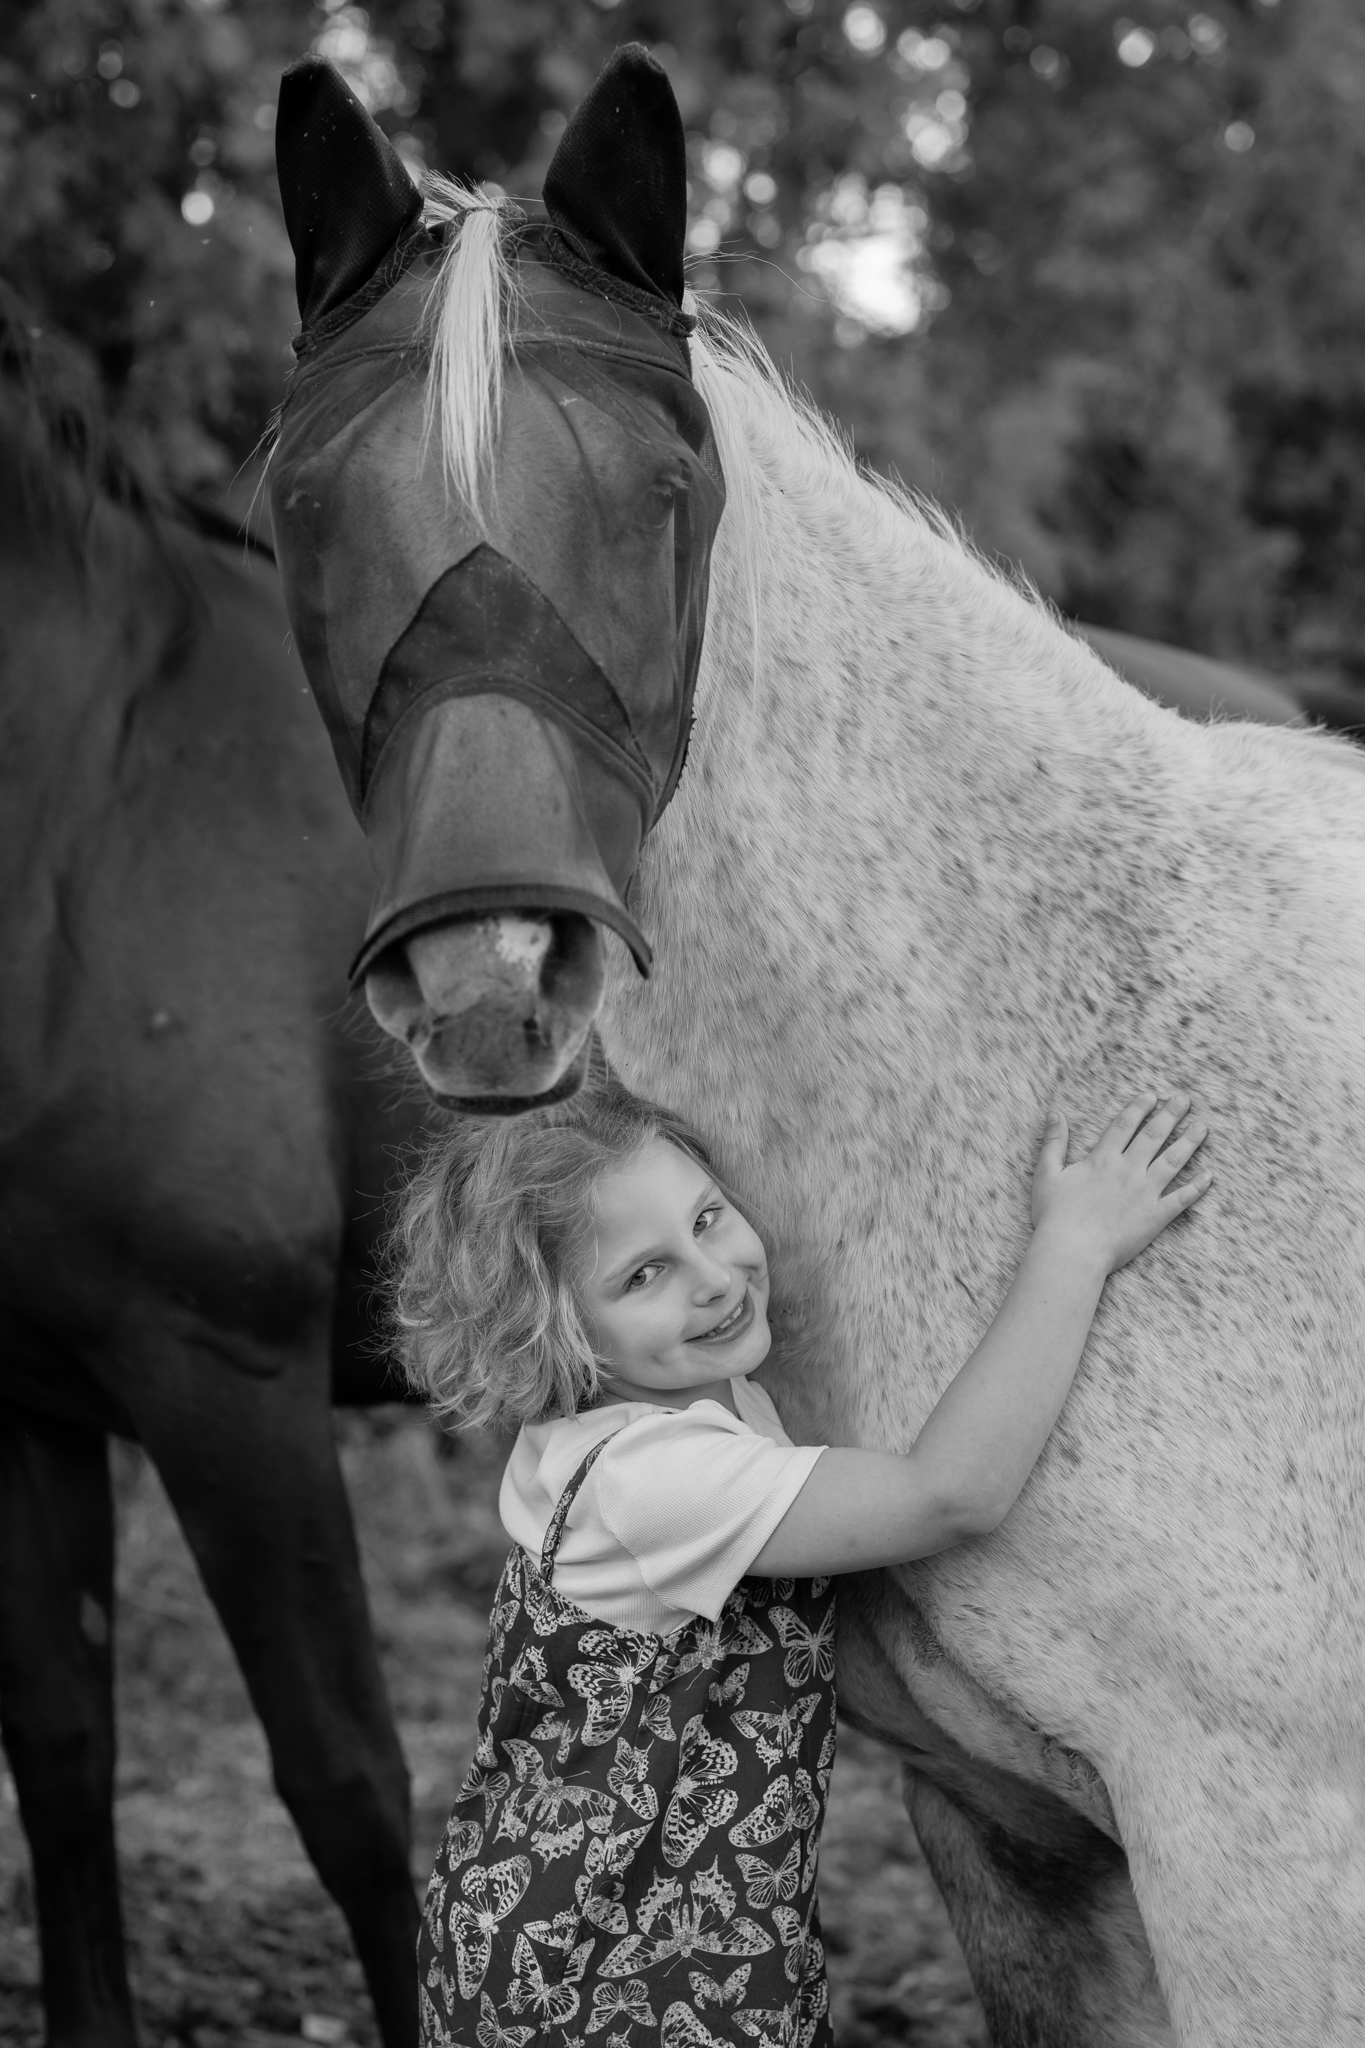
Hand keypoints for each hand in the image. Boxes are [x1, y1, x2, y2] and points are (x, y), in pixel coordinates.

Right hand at [1031, 1091, 1211, 1275]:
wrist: (1073, 1251)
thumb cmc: (1056, 1216)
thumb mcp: (1047, 1174)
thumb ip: (1053, 1142)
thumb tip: (1054, 1114)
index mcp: (1102, 1160)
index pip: (1125, 1125)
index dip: (1139, 1108)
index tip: (1152, 1096)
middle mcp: (1128, 1171)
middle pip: (1153, 1136)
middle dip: (1170, 1115)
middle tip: (1185, 1099)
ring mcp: (1145, 1193)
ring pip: (1172, 1161)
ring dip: (1189, 1142)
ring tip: (1202, 1127)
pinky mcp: (1156, 1216)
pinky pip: (1182, 1199)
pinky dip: (1197, 1187)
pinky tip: (1209, 1176)